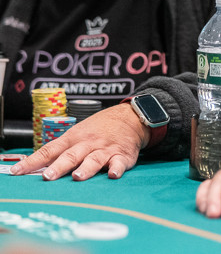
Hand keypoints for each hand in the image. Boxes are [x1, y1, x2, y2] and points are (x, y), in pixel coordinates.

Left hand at [10, 103, 147, 180]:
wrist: (129, 117)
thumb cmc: (99, 129)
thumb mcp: (77, 134)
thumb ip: (60, 151)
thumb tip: (34, 167)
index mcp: (73, 138)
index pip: (50, 150)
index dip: (33, 161)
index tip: (17, 172)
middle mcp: (88, 144)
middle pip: (71, 155)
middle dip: (59, 166)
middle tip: (48, 176)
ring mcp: (105, 149)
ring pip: (94, 159)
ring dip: (86, 168)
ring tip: (78, 177)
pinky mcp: (122, 155)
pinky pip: (119, 163)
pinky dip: (116, 169)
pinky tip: (112, 175)